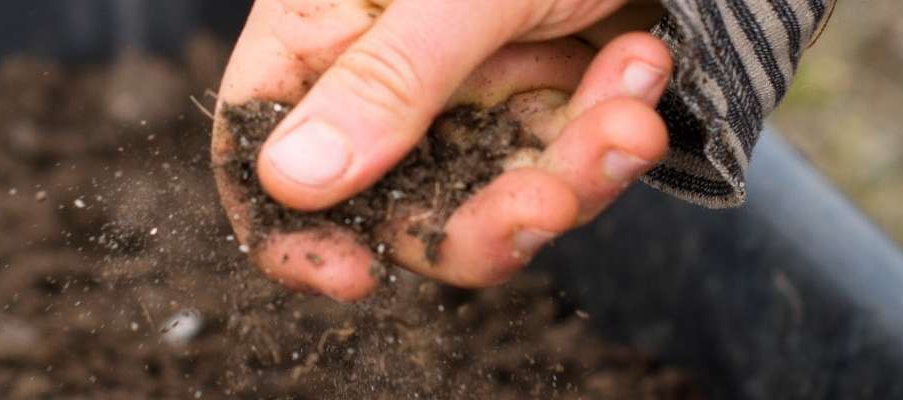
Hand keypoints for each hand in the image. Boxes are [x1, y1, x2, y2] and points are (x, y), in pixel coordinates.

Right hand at [212, 0, 674, 299]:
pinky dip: (613, 127)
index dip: (292, 225)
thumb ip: (386, 82)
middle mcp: (386, 66)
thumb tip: (289, 182)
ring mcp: (468, 85)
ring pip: (494, 194)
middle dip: (484, 218)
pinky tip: (639, 64)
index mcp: (324, 23)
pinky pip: (565, 159)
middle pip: (396, 199)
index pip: (262, 140)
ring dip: (572, 171)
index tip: (353, 276)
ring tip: (630, 125)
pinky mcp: (546, 93)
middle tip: (552, 204)